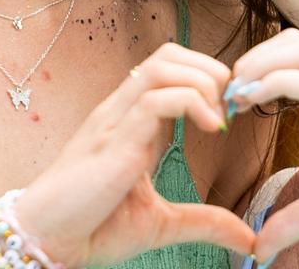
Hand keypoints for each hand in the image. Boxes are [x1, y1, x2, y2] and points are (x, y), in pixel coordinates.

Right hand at [13, 42, 254, 266]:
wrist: (50, 242)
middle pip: (168, 55)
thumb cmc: (94, 227)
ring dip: (202, 81)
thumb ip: (205, 222)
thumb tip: (248, 239)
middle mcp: (122, 111)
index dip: (207, 79)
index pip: (171, 68)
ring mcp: (116, 121)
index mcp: (132, 121)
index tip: (230, 114)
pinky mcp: (114, 140)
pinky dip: (191, 102)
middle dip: (210, 71)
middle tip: (230, 109)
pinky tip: (210, 128)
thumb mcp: (163, 223)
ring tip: (220, 116)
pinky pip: (154, 99)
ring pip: (162, 66)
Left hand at [228, 29, 298, 263]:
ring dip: (260, 65)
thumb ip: (293, 220)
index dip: (262, 64)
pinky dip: (275, 83)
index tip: (235, 96)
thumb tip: (257, 249)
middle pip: (296, 41)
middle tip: (229, 91)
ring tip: (236, 94)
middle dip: (256, 57)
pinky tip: (253, 101)